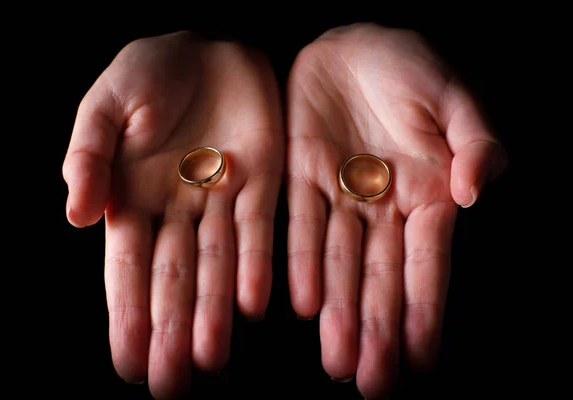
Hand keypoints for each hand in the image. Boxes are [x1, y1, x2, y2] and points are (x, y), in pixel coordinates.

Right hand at [62, 32, 282, 397]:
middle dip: (170, 329)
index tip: (127, 360)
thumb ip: (89, 156)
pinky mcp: (261, 184)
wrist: (209, 47)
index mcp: (132, 195)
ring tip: (209, 358)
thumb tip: (74, 216)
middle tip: (170, 382)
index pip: (126, 266)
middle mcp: (176, 209)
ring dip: (213, 311)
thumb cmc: (149, 72)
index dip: (126, 313)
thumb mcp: (105, 105)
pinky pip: (257, 232)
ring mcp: (218, 200)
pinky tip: (252, 305)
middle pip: (172, 278)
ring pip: (215, 266)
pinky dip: (255, 267)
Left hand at [285, 23, 506, 397]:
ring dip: (339, 310)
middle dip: (376, 328)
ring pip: (340, 263)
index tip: (420, 358)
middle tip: (371, 380)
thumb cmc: (409, 67)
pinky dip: (303, 263)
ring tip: (338, 360)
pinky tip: (305, 303)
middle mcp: (383, 205)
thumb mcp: (452, 96)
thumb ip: (475, 141)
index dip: (424, 309)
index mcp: (427, 191)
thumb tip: (479, 190)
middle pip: (380, 277)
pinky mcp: (300, 178)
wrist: (349, 43)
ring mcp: (341, 195)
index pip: (426, 262)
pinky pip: (302, 226)